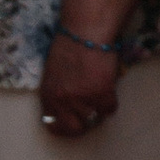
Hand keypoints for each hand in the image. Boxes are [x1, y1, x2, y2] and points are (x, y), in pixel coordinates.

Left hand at [38, 0, 143, 141]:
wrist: (86, 31)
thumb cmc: (70, 45)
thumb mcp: (54, 72)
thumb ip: (58, 91)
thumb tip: (67, 107)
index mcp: (48, 95)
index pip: (53, 126)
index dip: (65, 127)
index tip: (73, 124)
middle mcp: (62, 101)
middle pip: (75, 129)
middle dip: (84, 124)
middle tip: (91, 113)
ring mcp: (82, 99)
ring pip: (95, 118)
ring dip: (99, 107)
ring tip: (99, 89)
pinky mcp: (101, 94)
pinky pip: (110, 109)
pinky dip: (111, 100)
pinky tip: (108, 85)